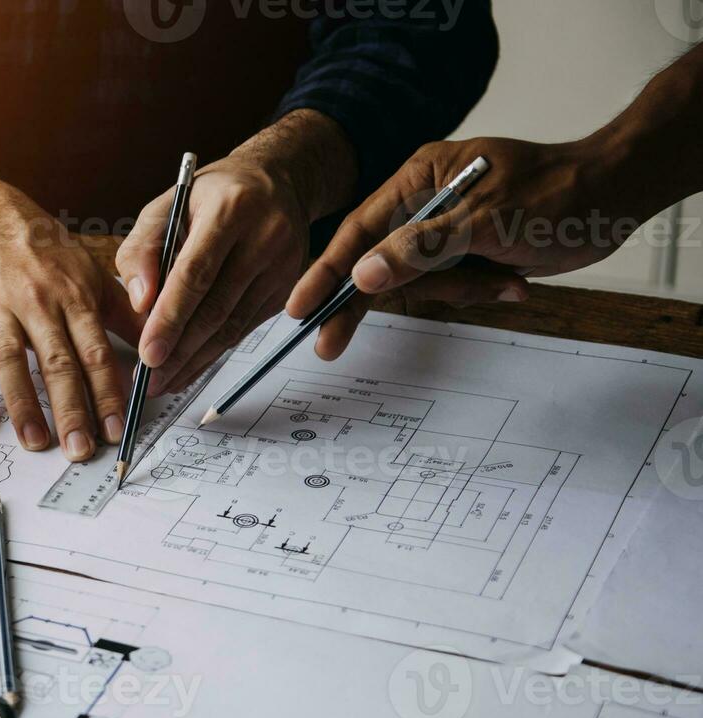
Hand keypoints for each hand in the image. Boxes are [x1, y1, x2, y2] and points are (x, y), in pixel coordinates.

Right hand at [0, 190, 140, 460]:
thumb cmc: (43, 251)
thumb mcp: (89, 273)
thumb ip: (121, 312)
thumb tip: (157, 345)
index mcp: (73, 295)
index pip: (95, 351)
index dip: (108, 392)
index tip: (118, 430)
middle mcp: (36, 304)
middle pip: (57, 363)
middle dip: (71, 409)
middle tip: (81, 450)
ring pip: (11, 364)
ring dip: (23, 406)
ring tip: (35, 443)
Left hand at [115, 110, 356, 396]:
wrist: (276, 182)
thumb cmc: (214, 194)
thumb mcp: (166, 205)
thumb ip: (141, 249)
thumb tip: (138, 301)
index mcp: (231, 208)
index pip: (196, 273)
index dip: (170, 317)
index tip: (148, 352)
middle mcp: (265, 236)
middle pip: (216, 307)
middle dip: (179, 350)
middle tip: (149, 378)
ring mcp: (282, 265)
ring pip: (233, 326)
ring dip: (195, 360)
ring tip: (163, 380)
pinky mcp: (287, 288)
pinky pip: (245, 329)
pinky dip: (214, 353)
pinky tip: (189, 367)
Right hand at [289, 136, 626, 360]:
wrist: (616, 196)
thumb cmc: (556, 192)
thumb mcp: (483, 220)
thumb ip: (419, 248)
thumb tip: (363, 276)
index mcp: (418, 177)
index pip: (357, 231)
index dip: (324, 272)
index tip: (299, 307)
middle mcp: (423, 203)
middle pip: (377, 264)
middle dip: (380, 297)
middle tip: (331, 344)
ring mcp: (445, 231)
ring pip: (418, 283)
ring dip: (457, 291)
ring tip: (500, 277)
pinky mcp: (467, 254)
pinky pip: (450, 288)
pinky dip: (479, 290)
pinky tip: (513, 281)